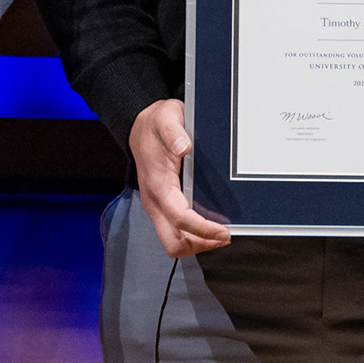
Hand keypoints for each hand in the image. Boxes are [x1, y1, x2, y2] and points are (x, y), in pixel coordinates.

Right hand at [130, 99, 230, 257]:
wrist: (140, 126)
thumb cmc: (155, 124)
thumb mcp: (166, 118)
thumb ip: (173, 132)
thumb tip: (183, 146)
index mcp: (158, 185)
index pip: (180, 219)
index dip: (203, 229)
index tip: (223, 231)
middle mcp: (155, 201)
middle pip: (173, 242)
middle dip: (200, 244)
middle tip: (223, 236)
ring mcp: (158, 206)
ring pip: (174, 242)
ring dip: (198, 242)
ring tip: (219, 234)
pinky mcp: (163, 206)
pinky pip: (176, 232)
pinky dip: (194, 235)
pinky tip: (209, 225)